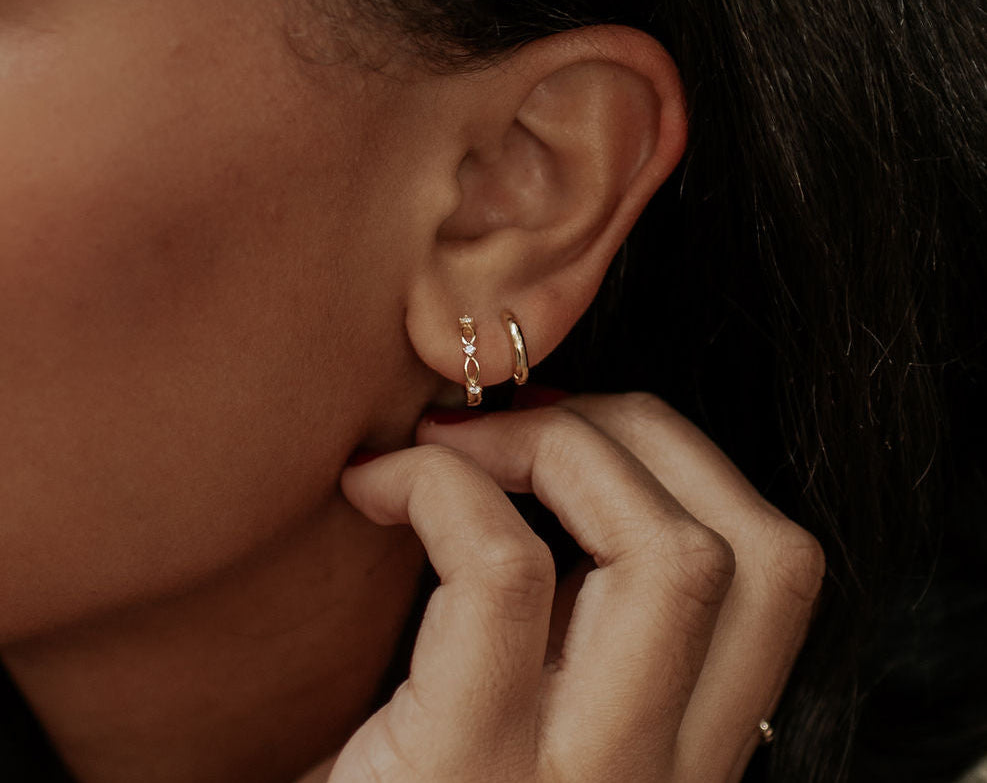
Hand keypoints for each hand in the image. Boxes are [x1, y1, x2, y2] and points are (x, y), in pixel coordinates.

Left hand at [330, 393, 824, 782]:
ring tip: (449, 439)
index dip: (681, 456)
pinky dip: (442, 487)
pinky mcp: (463, 775)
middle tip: (514, 412)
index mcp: (677, 747)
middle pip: (752, 547)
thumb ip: (571, 616)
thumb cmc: (398, 775)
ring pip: (667, 553)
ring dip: (554, 443)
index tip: (567, 422)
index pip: (776, 569)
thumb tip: (561, 453)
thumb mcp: (520, 700)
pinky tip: (374, 487)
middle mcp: (659, 778)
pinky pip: (502, 573)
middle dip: (635, 430)